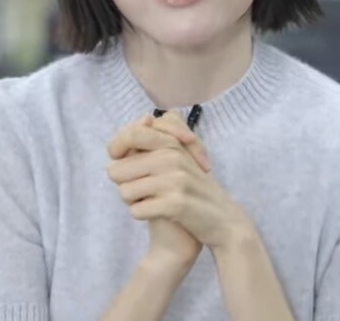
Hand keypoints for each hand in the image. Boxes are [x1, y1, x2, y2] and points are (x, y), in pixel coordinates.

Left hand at [108, 113, 210, 265]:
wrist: (223, 219)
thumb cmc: (194, 186)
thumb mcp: (180, 155)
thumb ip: (159, 136)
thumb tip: (144, 118)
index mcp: (171, 142)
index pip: (130, 134)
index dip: (116, 149)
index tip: (121, 161)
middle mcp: (172, 156)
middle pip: (116, 170)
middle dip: (123, 182)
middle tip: (142, 189)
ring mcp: (174, 180)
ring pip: (124, 192)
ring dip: (133, 201)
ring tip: (153, 200)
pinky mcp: (175, 204)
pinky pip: (136, 211)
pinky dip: (143, 214)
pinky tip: (158, 213)